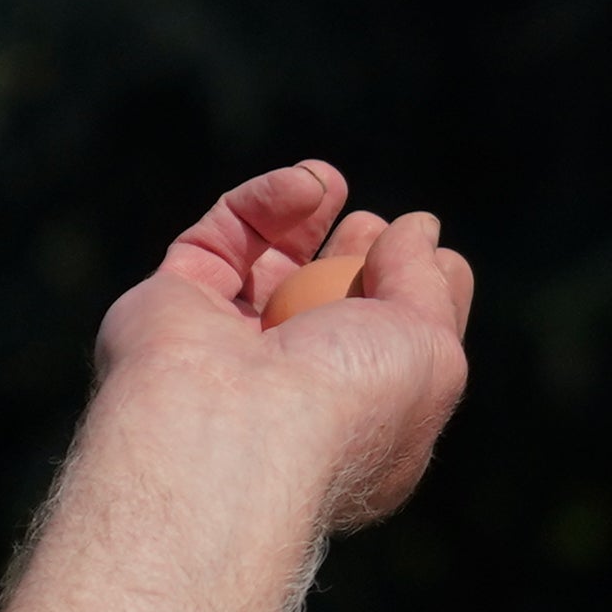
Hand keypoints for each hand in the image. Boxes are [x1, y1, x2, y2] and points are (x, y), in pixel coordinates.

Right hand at [96, 159, 479, 527]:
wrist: (237, 427)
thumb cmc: (348, 403)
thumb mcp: (431, 349)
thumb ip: (429, 282)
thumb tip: (419, 229)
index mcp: (356, 423)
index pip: (388, 353)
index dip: (415, 298)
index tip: (436, 256)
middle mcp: (286, 393)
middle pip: (323, 307)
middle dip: (354, 257)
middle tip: (370, 226)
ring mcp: (226, 349)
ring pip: (264, 267)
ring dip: (303, 216)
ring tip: (332, 183)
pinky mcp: (174, 304)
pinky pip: (219, 240)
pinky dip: (261, 204)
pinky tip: (305, 185)